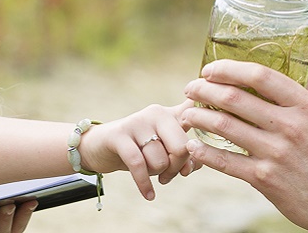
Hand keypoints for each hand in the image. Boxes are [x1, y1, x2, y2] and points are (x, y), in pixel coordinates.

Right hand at [78, 101, 196, 199]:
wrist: (99, 147)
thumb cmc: (139, 151)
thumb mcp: (164, 152)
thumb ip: (186, 157)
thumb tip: (192, 165)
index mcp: (172, 114)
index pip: (195, 111)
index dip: (207, 119)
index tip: (209, 129)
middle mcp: (156, 113)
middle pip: (181, 147)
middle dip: (176, 168)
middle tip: (168, 174)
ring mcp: (137, 122)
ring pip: (160, 160)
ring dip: (156, 173)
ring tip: (149, 171)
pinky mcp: (119, 135)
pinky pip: (138, 164)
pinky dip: (144, 183)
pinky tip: (149, 195)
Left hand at [178, 60, 307, 228]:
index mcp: (304, 106)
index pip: (260, 75)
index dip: (229, 68)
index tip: (210, 69)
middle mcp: (289, 126)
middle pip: (235, 98)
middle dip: (204, 90)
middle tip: (190, 89)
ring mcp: (276, 153)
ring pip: (224, 126)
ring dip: (198, 117)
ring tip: (187, 115)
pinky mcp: (264, 178)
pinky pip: (224, 160)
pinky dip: (203, 151)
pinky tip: (192, 146)